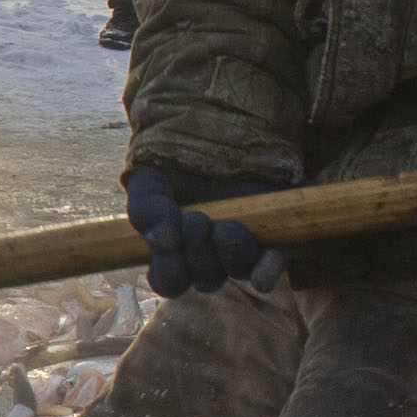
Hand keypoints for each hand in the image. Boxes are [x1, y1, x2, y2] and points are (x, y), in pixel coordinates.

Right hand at [126, 166, 286, 297]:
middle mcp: (210, 256)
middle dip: (199, 254)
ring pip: (237, 271)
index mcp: (176, 251)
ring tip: (224, 228)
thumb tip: (161, 241)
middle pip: (206, 279)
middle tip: (196, 220)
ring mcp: (241, 249)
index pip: (171, 281)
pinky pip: (272, 264)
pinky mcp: (270, 237)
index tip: (169, 247)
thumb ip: (145, 210)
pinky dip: (268, 268)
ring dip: (229, 255)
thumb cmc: (174, 164)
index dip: (170, 274)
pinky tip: (264, 266)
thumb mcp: (150, 182)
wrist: (210, 134)